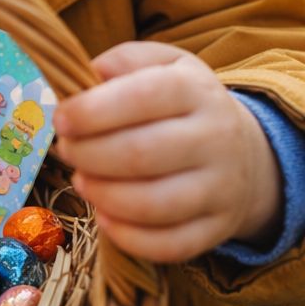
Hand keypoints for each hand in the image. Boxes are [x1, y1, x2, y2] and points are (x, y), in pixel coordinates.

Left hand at [53, 42, 281, 263]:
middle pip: (141, 154)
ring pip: (153, 205)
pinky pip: (169, 245)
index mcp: (195, 90)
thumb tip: (92, 72)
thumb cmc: (182, 106)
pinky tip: (105, 217)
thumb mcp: (165, 66)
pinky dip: (127, 237)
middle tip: (67, 151)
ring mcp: (220, 188)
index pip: (142, 97)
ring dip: (103, 196)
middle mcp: (215, 138)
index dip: (92, 111)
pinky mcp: (217, 228)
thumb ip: (126, 60)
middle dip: (88, 156)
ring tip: (82, 181)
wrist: (244, 153)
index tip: (61, 119)